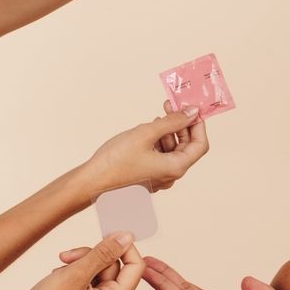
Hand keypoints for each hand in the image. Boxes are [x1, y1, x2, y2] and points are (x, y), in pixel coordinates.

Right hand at [4, 233, 143, 289]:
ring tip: (60, 271)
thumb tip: (127, 237)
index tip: (108, 235)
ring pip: (99, 270)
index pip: (136, 267)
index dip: (124, 248)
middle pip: (114, 267)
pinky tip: (58, 278)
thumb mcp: (76, 274)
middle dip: (92, 256)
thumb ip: (104, 253)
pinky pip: (89, 280)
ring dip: (80, 264)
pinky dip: (74, 274)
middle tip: (67, 258)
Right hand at [84, 101, 208, 193]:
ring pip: (172, 151)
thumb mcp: (146, 133)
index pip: (200, 144)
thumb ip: (172, 121)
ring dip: (167, 132)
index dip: (198, 125)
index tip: (191, 109)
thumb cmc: (115, 160)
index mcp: (176, 168)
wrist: (90, 183)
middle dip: (180, 125)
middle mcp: (171, 176)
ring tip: (154, 119)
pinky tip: (147, 132)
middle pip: (186, 147)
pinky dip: (157, 143)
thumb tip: (193, 112)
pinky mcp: (148, 177)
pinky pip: (160, 157)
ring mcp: (159, 178)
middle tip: (171, 106)